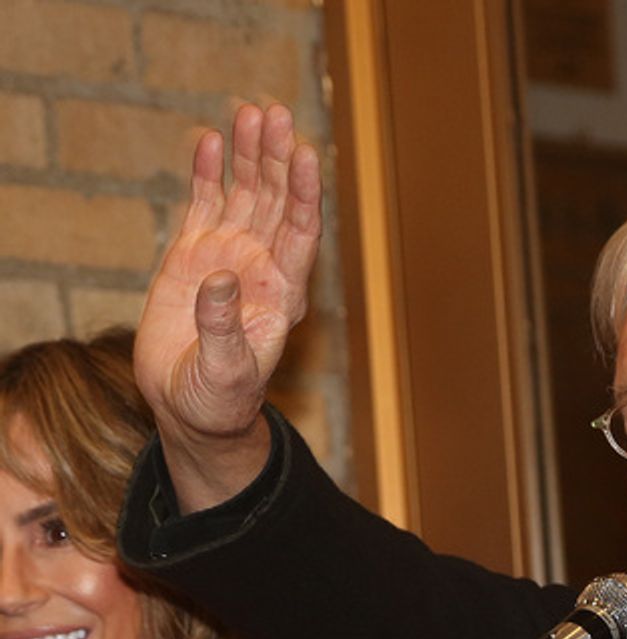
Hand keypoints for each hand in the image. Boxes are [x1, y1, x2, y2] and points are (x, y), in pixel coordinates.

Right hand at [135, 102, 320, 509]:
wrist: (189, 406)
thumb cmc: (219, 399)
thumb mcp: (225, 372)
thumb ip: (223, 328)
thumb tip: (220, 278)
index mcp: (282, 293)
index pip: (302, 232)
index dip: (305, 193)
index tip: (306, 154)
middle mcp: (262, 267)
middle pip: (276, 202)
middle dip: (278, 159)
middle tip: (275, 113)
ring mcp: (229, 257)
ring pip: (245, 195)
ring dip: (250, 156)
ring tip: (250, 112)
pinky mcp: (193, 256)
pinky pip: (205, 205)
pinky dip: (209, 174)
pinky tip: (210, 141)